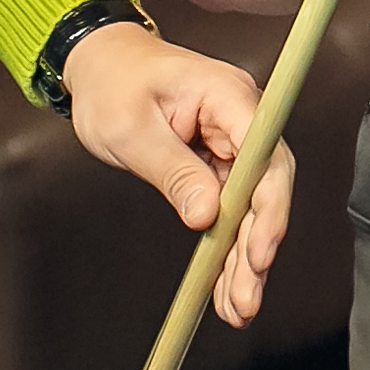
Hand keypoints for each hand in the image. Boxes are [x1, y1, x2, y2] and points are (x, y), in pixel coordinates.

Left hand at [57, 19, 293, 328]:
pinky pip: (232, 207)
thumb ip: (172, 171)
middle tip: (244, 299)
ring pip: (251, 207)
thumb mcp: (131, 130)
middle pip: (265, 190)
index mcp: (227, 96)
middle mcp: (241, 118)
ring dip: (244, 258)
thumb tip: (206, 216)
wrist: (100, 63)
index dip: (268, 210)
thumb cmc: (112, 83)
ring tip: (236, 306)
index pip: (265, 158)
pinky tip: (225, 285)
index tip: (258, 254)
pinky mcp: (220, 160)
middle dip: (256, 248)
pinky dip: (227, 245)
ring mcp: (233, 140)